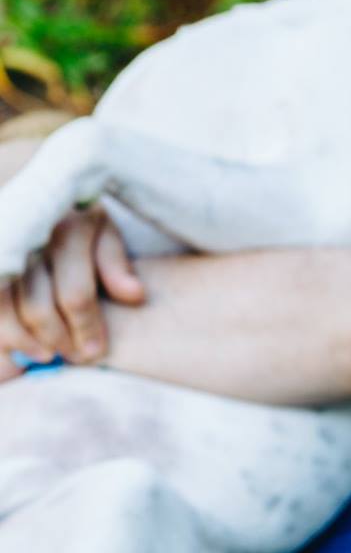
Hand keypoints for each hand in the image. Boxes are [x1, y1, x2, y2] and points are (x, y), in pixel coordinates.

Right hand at [0, 205, 144, 378]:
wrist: (37, 196)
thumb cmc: (78, 222)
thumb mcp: (104, 233)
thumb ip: (116, 264)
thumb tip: (135, 295)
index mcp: (69, 228)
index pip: (76, 294)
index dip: (86, 327)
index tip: (94, 352)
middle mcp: (31, 237)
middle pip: (38, 307)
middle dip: (58, 339)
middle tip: (73, 356)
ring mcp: (6, 246)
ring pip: (5, 307)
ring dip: (23, 339)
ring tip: (44, 354)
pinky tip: (13, 342)